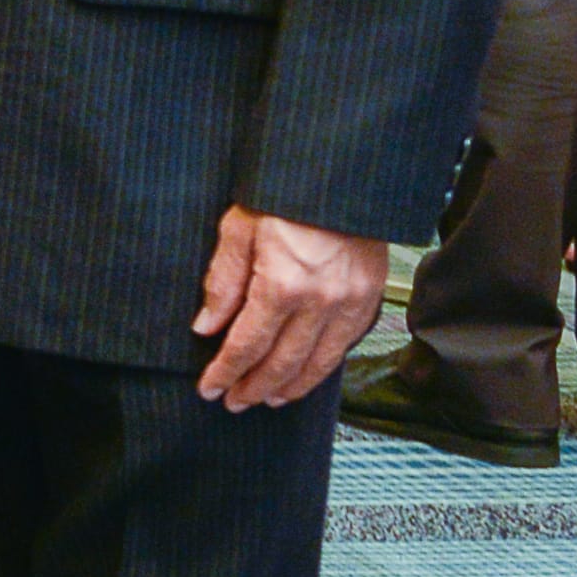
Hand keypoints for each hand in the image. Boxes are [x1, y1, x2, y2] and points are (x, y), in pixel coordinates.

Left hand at [193, 206, 386, 409]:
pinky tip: (305, 376)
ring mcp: (350, 303)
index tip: (209, 389)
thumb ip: (222, 282)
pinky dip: (322, 368)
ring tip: (266, 400)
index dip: (225, 372)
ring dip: (289, 387)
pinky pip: (344, 346)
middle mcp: (321, 303)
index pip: (247, 345)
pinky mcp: (370, 298)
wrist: (342, 174)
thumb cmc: (283, 194)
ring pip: (318, 364)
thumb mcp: (238, 228)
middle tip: (233, 402)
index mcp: (283, 285)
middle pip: (282, 363)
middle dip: (253, 388)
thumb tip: (206, 326)